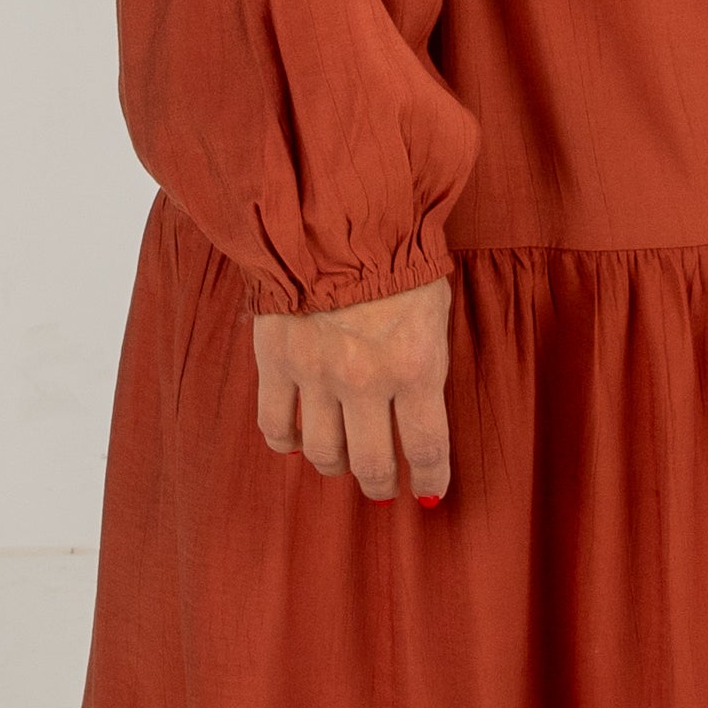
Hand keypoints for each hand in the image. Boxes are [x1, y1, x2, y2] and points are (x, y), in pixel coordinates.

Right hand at [252, 277, 454, 504]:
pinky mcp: (276, 360)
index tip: (428, 491)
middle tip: (383, 486)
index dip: (429, 479)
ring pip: (322, 452)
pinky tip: (299, 438)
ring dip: (335, 465)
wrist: (335, 216)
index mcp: (415, 366)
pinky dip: (287, 443)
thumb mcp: (433, 312)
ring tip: (342, 461)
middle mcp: (365, 379)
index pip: (426, 449)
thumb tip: (420, 420)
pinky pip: (275, 425)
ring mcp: (315, 373)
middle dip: (380, 483)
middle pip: (370, 464)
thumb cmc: (397, 259)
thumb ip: (426, 368)